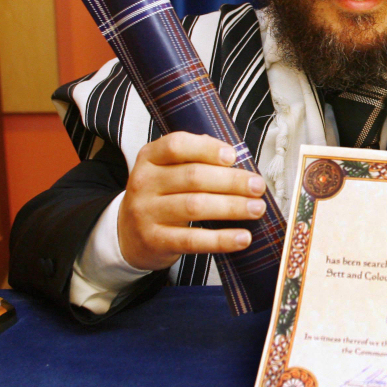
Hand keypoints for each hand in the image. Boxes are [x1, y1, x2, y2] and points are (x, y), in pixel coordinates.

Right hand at [118, 132, 266, 270]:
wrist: (127, 234)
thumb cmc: (160, 196)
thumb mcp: (168, 170)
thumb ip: (195, 158)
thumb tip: (235, 156)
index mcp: (149, 157)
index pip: (176, 145)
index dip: (207, 148)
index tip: (234, 156)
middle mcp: (144, 182)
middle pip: (193, 177)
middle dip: (231, 181)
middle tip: (258, 186)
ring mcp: (146, 212)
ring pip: (194, 206)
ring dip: (232, 207)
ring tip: (257, 209)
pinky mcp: (155, 240)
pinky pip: (192, 240)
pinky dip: (221, 239)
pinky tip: (242, 237)